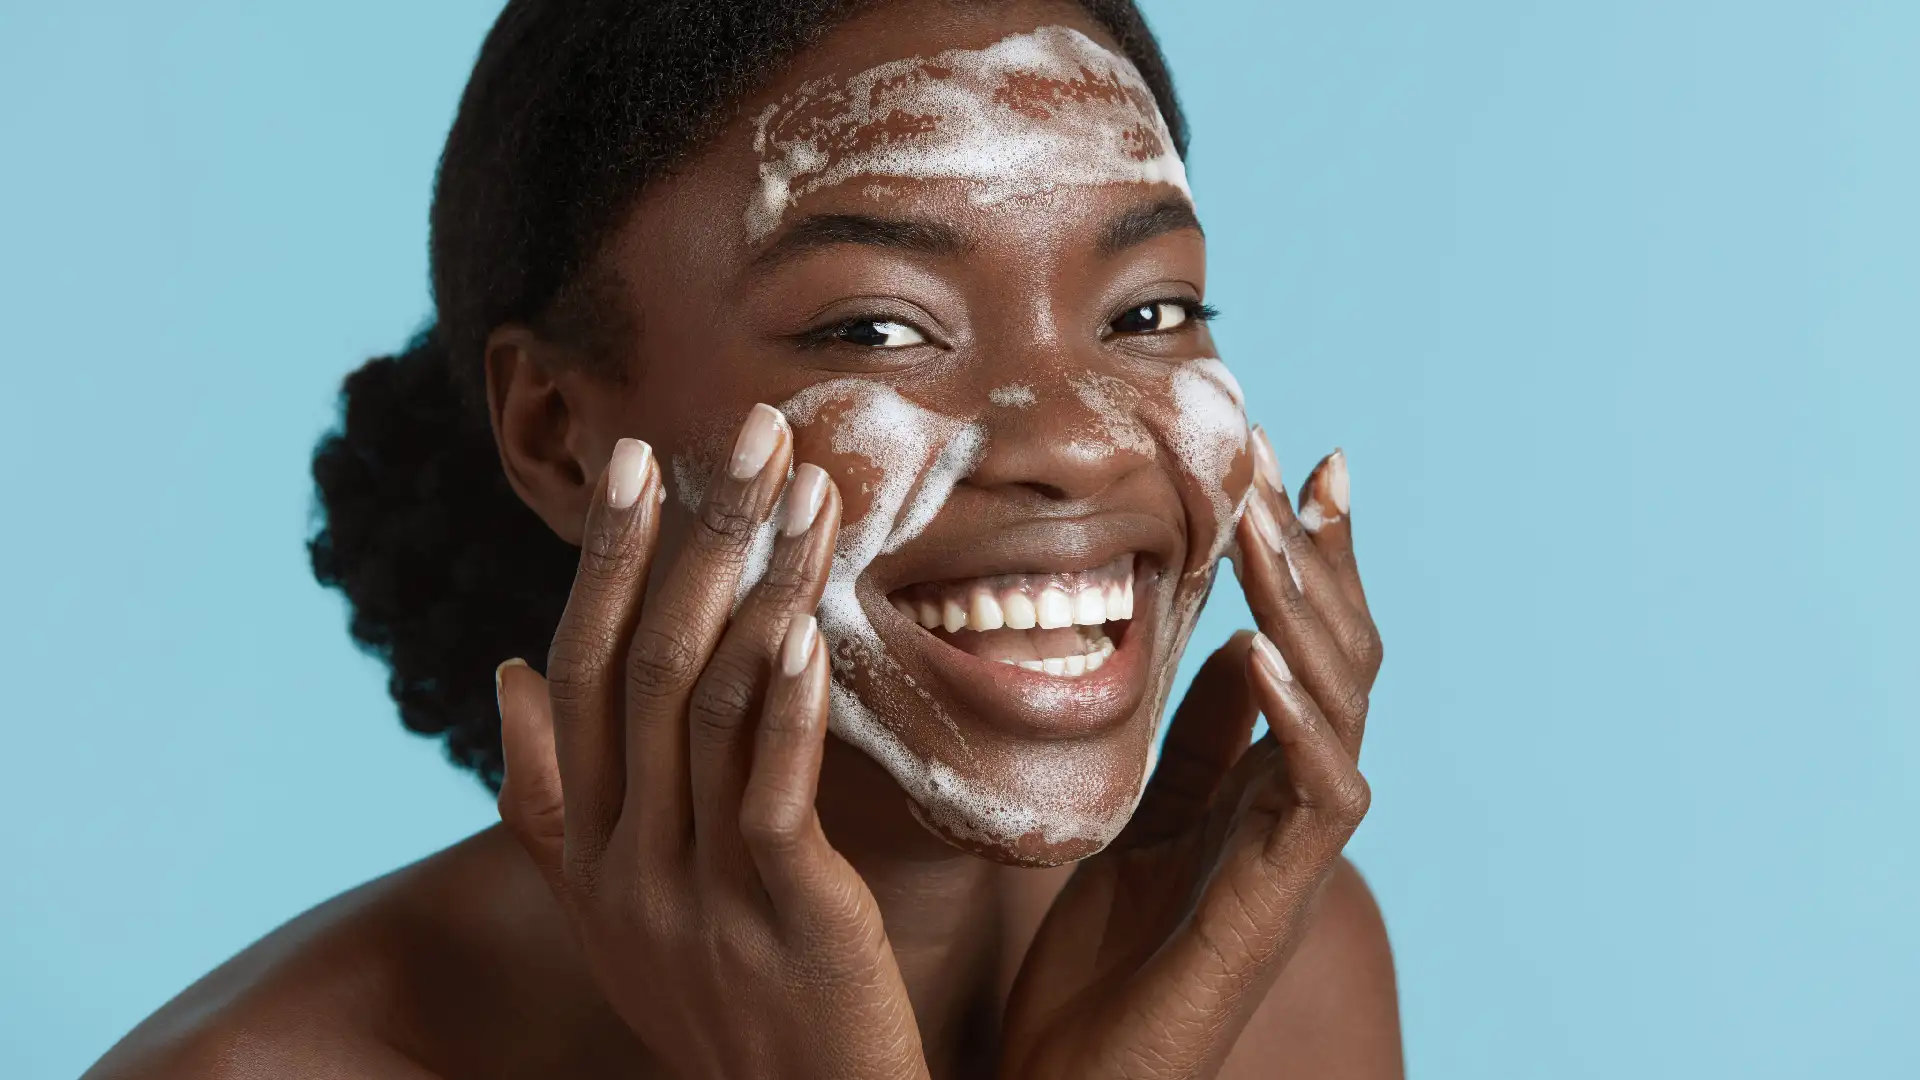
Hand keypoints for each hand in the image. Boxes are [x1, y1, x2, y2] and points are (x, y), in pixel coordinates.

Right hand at [493, 405, 928, 1079]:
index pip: (580, 674)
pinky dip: (787, 705)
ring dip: (760, 588)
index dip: (610, 563)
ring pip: (714, 710)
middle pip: (646, 669)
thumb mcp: (614, 911)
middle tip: (744, 430)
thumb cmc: (721, 1005)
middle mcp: (629, 864)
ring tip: (805, 492)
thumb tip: (509, 675)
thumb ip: (556, 801)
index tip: (639, 460)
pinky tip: (806, 625)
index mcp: (589, 849)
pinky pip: (772, 795)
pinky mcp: (786, 920)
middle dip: (695, 537)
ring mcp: (699, 895)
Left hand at [1001, 433, 1380, 1078]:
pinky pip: (1314, 794)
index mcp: (1258, 775)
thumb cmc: (1105, 960)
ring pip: (1339, 706)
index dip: (1307, 554)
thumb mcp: (1141, 816)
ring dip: (1306, 610)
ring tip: (1267, 526)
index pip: (1302, 640)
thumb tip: (1229, 643)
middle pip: (1338, 655)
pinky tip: (1262, 651)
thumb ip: (1194, 739)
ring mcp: (1294, 851)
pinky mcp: (1278, 901)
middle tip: (1292, 463)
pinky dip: (1296, 720)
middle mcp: (1292, 803)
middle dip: (1319, 556)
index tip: (1291, 460)